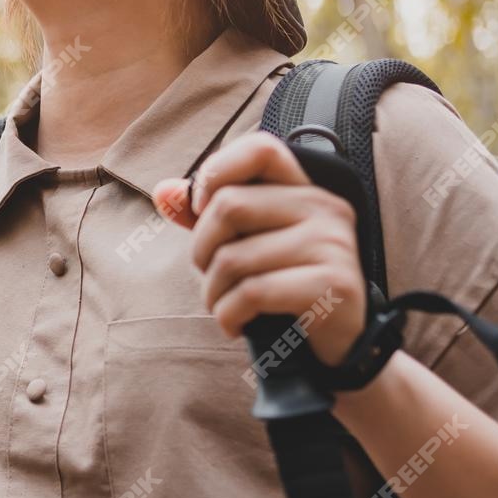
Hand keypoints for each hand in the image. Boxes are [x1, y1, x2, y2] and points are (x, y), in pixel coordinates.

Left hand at [150, 131, 364, 365]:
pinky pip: (253, 293)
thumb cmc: (283, 289)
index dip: (216, 171)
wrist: (335, 348)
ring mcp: (333, 245)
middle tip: (210, 276)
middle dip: (201, 250)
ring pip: (234, 258)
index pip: (260, 149)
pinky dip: (228, 315)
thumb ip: (205, 216)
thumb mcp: (246, 246)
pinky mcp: (333, 285)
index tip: (201, 209)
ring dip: (212, 292)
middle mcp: (325, 208)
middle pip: (229, 207)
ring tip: (223, 306)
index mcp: (305, 190)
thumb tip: (162, 192)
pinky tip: (235, 325)